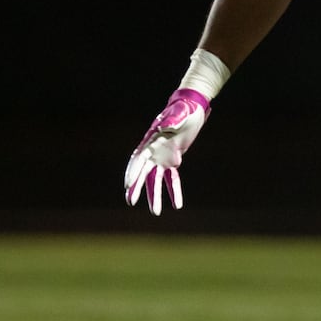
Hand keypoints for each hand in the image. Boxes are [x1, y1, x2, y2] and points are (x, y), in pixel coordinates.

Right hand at [124, 88, 210, 213]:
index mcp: (151, 140)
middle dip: (137, 187)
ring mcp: (162, 158)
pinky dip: (174, 191)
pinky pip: (172, 178)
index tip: (128, 185)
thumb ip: (173, 119)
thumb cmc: (185, 109)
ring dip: (155, 195)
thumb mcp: (181, 113)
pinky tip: (177, 204)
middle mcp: (153, 151)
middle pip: (143, 172)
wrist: (192, 109)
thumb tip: (165, 125)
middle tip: (131, 201)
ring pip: (156, 180)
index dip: (133, 171)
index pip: (139, 158)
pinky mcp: (173, 161)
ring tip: (156, 212)